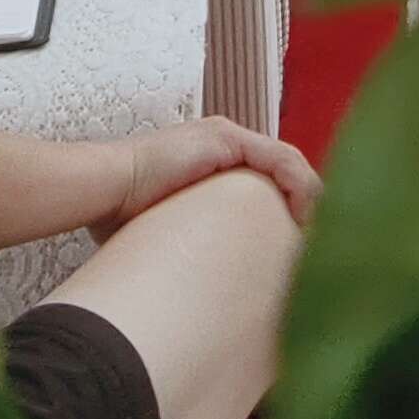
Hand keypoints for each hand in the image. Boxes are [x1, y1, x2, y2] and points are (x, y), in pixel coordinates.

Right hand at [100, 116, 320, 231]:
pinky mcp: (225, 139)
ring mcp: (226, 137)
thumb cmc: (121, 215)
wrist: (101, 191)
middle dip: (304, 202)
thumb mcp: (170, 227)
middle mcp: (225, 144)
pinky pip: (277, 158)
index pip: (268, 179)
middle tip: (317, 237)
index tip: (301, 239)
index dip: (289, 206)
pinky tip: (303, 211)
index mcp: (213, 163)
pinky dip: (297, 184)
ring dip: (308, 195)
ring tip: (315, 228)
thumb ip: (196, 238)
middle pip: (283, 168)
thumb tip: (210, 281)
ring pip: (287, 161)